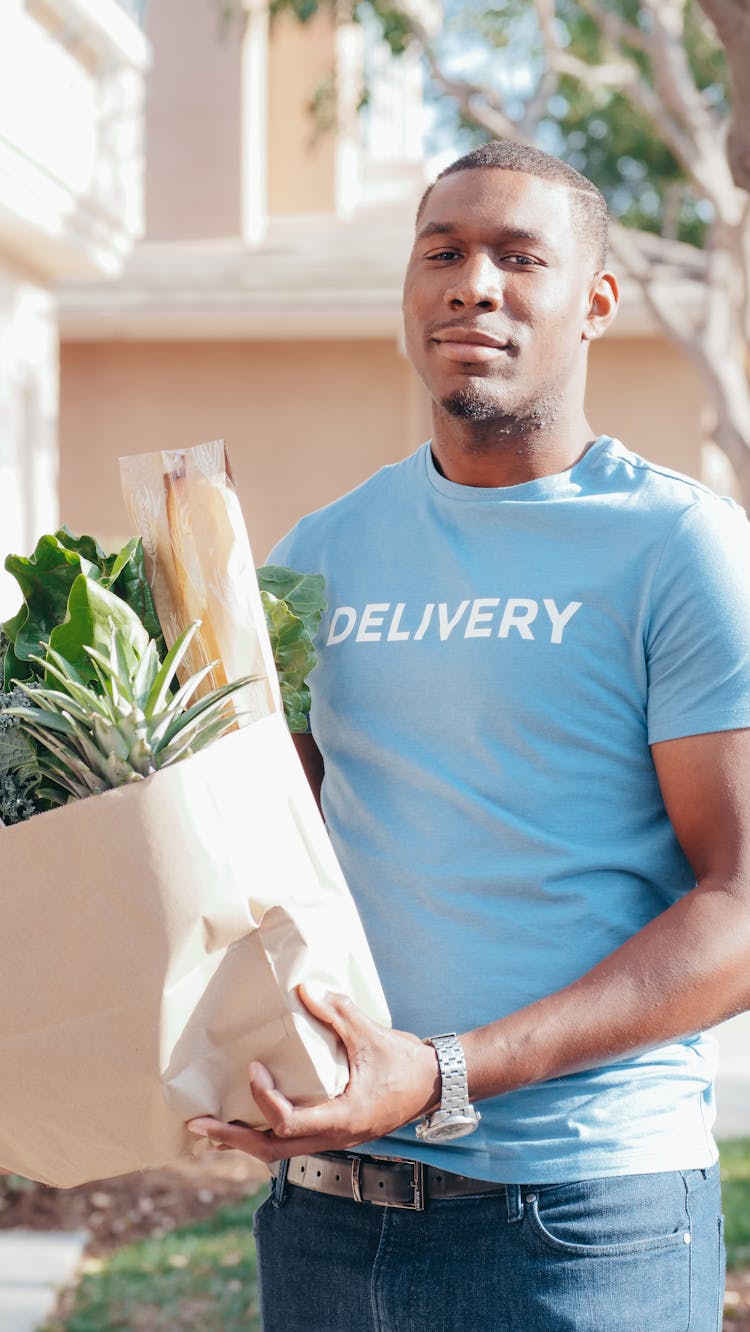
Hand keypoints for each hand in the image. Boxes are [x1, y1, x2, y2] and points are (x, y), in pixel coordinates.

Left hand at [186, 983, 440, 1164]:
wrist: (435, 1084)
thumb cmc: (406, 1063)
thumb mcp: (371, 1035)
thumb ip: (338, 1013)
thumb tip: (305, 989)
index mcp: (343, 1118)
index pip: (289, 1122)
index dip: (265, 1100)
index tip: (254, 1068)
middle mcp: (334, 1137)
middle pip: (272, 1150)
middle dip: (233, 1139)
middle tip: (197, 1125)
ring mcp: (333, 1138)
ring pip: (279, 1151)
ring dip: (244, 1141)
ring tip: (210, 1129)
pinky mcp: (333, 1131)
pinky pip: (291, 1141)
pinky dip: (264, 1133)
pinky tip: (247, 1120)